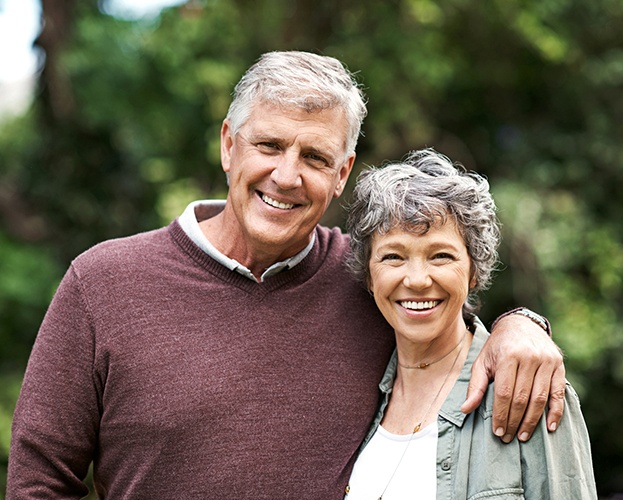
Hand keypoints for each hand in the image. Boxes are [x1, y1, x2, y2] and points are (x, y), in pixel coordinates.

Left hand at [461, 314, 564, 442]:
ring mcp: (546, 361)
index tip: (498, 431)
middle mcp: (529, 357)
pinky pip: (559, 393)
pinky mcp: (559, 366)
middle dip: (514, 421)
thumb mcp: (482, 361)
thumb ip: (476, 385)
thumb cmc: (498, 346)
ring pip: (540, 398)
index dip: (501, 415)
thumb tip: (465, 409)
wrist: (521, 324)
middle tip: (509, 438)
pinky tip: (549, 427)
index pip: (504, 393)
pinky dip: (555, 412)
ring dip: (532, 421)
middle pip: (522, 398)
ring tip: (523, 436)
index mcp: (508, 355)